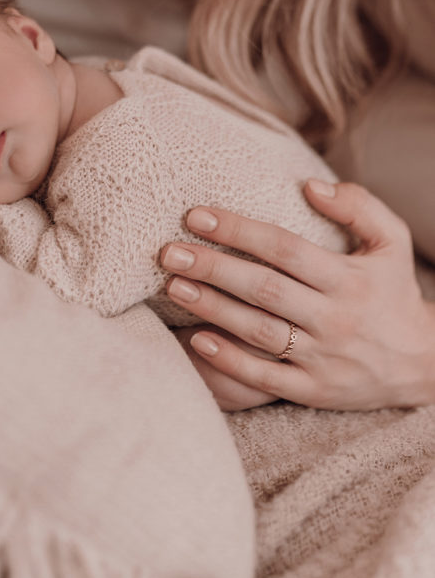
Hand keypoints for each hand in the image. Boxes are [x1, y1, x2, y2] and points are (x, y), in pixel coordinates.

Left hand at [162, 181, 434, 410]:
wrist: (426, 365)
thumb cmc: (393, 292)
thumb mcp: (392, 242)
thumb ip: (358, 206)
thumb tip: (310, 185)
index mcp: (348, 279)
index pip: (284, 248)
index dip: (238, 230)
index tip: (196, 215)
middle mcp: (334, 318)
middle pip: (264, 288)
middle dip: (213, 267)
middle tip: (169, 252)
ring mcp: (323, 358)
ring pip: (259, 331)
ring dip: (212, 308)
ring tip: (174, 286)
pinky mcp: (313, 391)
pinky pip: (265, 378)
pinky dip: (230, 360)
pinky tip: (197, 338)